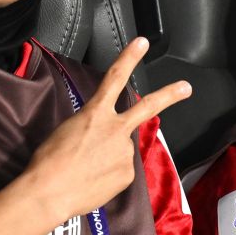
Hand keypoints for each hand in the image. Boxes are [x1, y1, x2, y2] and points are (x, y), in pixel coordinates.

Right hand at [16, 38, 191, 225]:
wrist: (49, 192)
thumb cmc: (49, 161)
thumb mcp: (67, 130)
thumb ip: (91, 126)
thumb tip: (103, 137)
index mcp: (95, 113)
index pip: (115, 77)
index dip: (129, 57)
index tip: (142, 43)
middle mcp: (115, 129)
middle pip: (148, 107)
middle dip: (169, 95)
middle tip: (186, 87)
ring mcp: (124, 152)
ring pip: (122, 150)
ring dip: (109, 157)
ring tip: (87, 169)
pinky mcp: (127, 174)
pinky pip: (120, 171)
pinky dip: (108, 175)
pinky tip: (93, 180)